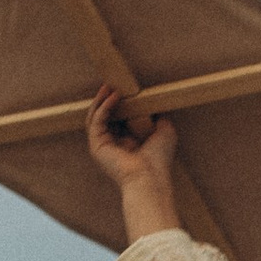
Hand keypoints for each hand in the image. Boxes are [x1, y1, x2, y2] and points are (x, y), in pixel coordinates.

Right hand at [84, 88, 179, 234]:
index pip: (118, 118)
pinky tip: (114, 96)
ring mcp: (102, 146)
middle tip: (113, 83)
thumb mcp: (165, 131)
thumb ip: (159, 117)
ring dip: (101, 100)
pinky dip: (104, 107)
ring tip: (109, 86)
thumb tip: (157, 104)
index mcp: (126, 143)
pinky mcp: (96, 146)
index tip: (125, 88)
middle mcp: (112, 144)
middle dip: (106, 99)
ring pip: (95, 117)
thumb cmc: (159, 160)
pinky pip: (96, 121)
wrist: (150, 177)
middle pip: (103, 116)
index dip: (120, 103)